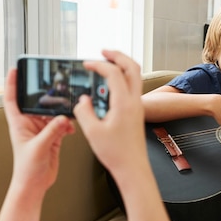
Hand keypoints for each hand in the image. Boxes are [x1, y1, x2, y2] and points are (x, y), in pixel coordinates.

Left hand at [2, 68, 74, 192]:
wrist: (34, 185)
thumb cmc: (26, 169)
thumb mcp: (38, 147)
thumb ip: (51, 131)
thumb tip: (62, 118)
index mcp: (19, 124)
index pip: (11, 99)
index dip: (12, 83)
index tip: (15, 69)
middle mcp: (30, 124)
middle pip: (37, 103)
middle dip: (46, 96)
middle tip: (56, 88)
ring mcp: (41, 130)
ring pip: (52, 114)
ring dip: (60, 112)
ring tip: (68, 111)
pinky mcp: (52, 137)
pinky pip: (61, 125)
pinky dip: (67, 125)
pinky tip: (70, 129)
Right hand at [73, 50, 146, 176]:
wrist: (133, 168)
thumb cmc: (116, 154)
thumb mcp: (92, 132)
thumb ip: (84, 112)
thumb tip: (82, 100)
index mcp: (123, 104)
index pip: (113, 73)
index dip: (98, 65)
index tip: (86, 64)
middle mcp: (134, 102)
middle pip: (132, 67)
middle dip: (118, 55)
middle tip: (103, 51)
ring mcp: (138, 107)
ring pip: (135, 76)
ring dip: (122, 66)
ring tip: (107, 63)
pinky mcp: (137, 113)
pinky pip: (133, 87)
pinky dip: (123, 78)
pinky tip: (110, 85)